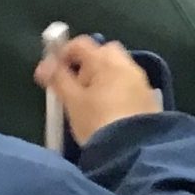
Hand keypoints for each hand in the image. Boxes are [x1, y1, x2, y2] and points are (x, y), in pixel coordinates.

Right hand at [33, 34, 159, 144]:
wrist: (135, 150)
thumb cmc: (98, 122)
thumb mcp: (72, 101)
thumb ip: (57, 79)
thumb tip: (44, 65)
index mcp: (106, 61)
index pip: (81, 44)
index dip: (64, 53)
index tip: (54, 70)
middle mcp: (127, 66)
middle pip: (104, 52)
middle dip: (88, 63)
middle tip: (77, 84)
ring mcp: (142, 82)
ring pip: (119, 68)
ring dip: (104, 76)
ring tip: (92, 100)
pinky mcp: (150, 99)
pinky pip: (130, 85)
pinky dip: (118, 89)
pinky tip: (110, 109)